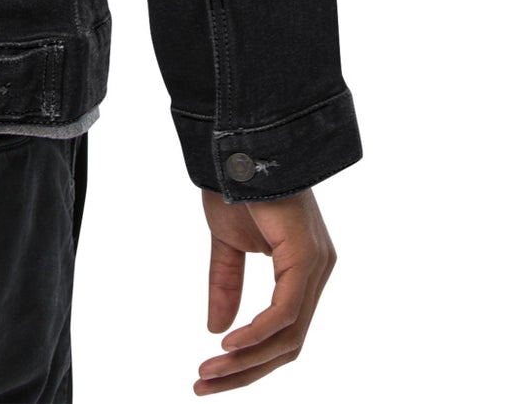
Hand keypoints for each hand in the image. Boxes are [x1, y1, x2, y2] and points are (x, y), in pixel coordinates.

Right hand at [192, 186, 337, 392]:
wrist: (237, 141)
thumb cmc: (236, 184)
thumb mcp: (226, 243)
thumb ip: (225, 284)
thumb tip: (216, 329)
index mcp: (301, 270)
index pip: (283, 333)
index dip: (248, 360)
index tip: (211, 374)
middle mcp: (316, 272)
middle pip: (288, 344)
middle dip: (245, 371)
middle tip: (204, 385)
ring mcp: (315, 266)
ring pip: (289, 336)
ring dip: (246, 360)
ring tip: (209, 371)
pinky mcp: (306, 257)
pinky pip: (286, 313)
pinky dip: (258, 335)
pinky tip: (229, 345)